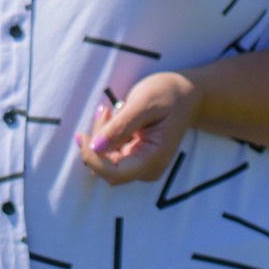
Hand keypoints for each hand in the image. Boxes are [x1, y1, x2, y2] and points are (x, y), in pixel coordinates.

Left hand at [77, 70, 203, 183]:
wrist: (187, 94)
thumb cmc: (168, 94)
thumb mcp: (143, 103)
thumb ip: (120, 126)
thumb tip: (95, 147)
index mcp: (155, 157)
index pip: (115, 174)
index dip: (93, 159)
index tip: (82, 134)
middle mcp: (149, 168)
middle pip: (106, 167)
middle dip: (97, 141)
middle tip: (104, 110)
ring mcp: (142, 166)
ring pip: (105, 160)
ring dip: (101, 136)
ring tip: (111, 110)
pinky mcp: (135, 159)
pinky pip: (110, 154)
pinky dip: (106, 136)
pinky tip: (114, 116)